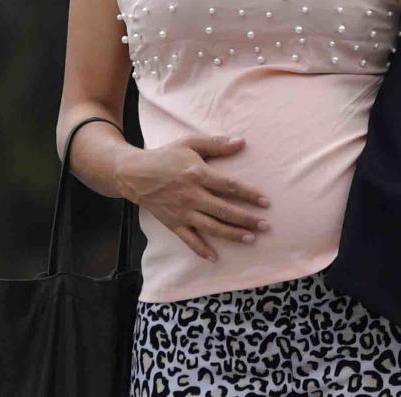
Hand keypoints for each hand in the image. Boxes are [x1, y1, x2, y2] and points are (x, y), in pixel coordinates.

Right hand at [118, 135, 270, 261]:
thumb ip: (216, 144)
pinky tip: (215, 258)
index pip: (230, 187)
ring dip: (232, 234)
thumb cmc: (165, 156)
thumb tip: (242, 141)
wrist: (134, 174)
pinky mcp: (173, 224)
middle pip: (225, 210)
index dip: (249, 194)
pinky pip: (189, 240)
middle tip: (266, 226)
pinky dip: (202, 250)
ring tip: (251, 239)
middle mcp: (192, 196)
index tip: (265, 202)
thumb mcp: (190, 143)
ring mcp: (182, 212)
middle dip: (247, 219)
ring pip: (212, 227)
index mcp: (198, 174)